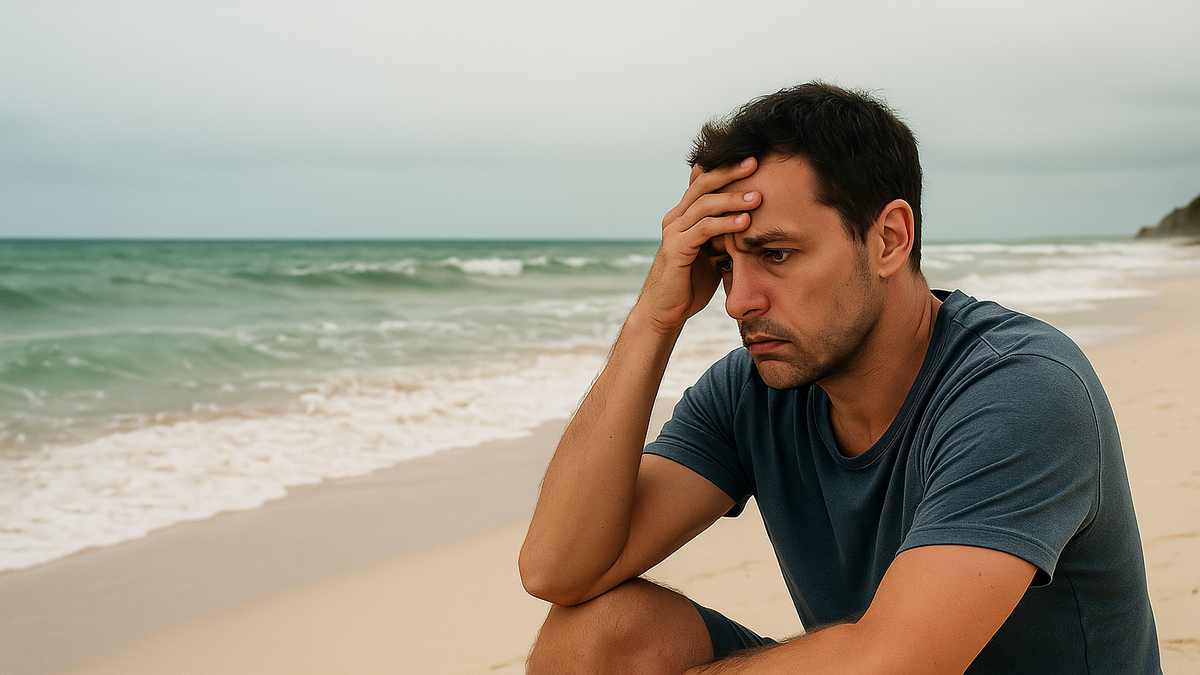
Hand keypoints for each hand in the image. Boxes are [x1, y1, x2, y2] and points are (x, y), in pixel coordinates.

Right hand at [635, 157, 760, 334]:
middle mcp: (676, 218)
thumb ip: (724, 234)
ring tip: (758, 196)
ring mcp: (673, 231)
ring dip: (733, 198)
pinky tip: (745, 222)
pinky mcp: (676, 248)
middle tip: (756, 162)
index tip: (753, 159)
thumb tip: (753, 221)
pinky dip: (726, 223)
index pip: (703, 182)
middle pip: (703, 183)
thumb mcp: (712, 253)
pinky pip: (704, 229)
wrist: (667, 311)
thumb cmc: (691, 283)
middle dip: (730, 171)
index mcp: (684, 215)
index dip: (724, 167)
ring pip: (704, 204)